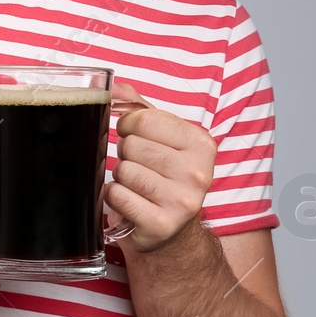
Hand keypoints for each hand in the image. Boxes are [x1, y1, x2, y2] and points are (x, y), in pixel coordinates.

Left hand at [105, 80, 218, 251]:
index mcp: (202, 144)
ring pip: (123, 171)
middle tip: (138, 166)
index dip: (128, 126)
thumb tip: (114, 85)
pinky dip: (114, 197)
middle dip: (125, 154)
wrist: (171, 231)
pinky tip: (130, 201)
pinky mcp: (162, 224)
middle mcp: (198, 173)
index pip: (144, 120)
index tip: (134, 137)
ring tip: (136, 185)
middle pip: (131, 146)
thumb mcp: (160, 138)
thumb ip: (138, 108)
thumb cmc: (162, 176)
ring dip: (120, 177)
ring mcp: (182, 201)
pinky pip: (117, 196)